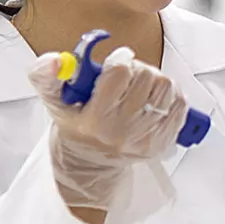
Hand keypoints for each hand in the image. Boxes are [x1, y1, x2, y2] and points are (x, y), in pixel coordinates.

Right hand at [26, 49, 187, 223]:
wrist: (89, 164)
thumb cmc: (75, 126)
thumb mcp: (54, 100)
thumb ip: (45, 75)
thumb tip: (55, 60)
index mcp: (94, 119)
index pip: (119, 74)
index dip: (120, 59)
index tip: (117, 59)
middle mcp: (121, 131)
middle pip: (146, 78)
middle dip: (138, 68)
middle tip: (128, 74)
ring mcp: (144, 138)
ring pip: (165, 88)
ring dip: (156, 80)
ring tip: (142, 86)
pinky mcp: (161, 143)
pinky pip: (180, 106)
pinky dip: (171, 96)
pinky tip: (155, 99)